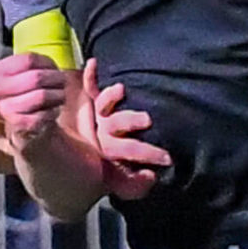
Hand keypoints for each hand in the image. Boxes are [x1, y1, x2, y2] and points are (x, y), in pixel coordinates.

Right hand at [0, 50, 67, 148]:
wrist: (30, 127)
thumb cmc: (39, 95)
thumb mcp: (44, 73)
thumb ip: (58, 64)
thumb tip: (92, 64)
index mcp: (0, 70)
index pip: (29, 59)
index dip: (49, 63)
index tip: (54, 69)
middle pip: (36, 77)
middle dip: (56, 81)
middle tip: (62, 85)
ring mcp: (5, 109)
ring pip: (40, 96)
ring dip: (56, 97)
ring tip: (58, 98)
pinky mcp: (17, 126)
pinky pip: (41, 116)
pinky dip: (52, 114)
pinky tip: (51, 113)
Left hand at [84, 57, 170, 200]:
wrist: (80, 163)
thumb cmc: (115, 168)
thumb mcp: (124, 182)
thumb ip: (136, 185)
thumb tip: (150, 178)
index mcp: (112, 149)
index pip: (131, 149)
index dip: (149, 154)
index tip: (167, 157)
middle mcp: (105, 130)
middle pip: (117, 124)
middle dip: (131, 121)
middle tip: (146, 119)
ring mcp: (99, 114)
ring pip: (103, 104)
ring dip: (110, 97)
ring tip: (121, 89)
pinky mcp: (93, 100)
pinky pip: (90, 88)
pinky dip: (90, 76)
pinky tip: (92, 63)